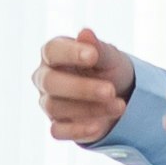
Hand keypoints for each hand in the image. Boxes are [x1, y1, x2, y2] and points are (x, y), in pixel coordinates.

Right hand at [33, 26, 131, 144]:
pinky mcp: (56, 126)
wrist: (120, 96)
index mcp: (53, 54)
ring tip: (119, 106)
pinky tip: (99, 126)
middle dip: (82, 88)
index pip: (52, 51)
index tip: (93, 56)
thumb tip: (85, 33)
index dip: (71, 53)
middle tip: (110, 90)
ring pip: (56, 107)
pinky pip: (58, 131)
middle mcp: (45, 77)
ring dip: (90, 109)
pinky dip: (78, 130)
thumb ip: (98, 47)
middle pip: (51, 83)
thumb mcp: (109, 57)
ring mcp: (48, 102)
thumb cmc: (108, 69)